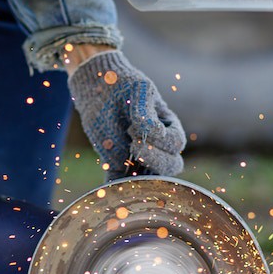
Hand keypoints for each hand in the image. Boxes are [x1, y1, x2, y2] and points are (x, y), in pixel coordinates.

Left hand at [68, 50, 185, 179]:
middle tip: (133, 146)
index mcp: (168, 127)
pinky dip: (117, 188)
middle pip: (170, 166)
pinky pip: (121, 182)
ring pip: (150, 179)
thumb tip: (149, 132)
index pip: (175, 144)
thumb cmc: (123, 84)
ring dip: (139, 176)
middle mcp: (158, 146)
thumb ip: (145, 111)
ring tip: (122, 159)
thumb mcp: (138, 90)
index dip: (160, 140)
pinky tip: (110, 189)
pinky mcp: (117, 164)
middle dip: (154, 160)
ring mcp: (138, 157)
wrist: (97, 87)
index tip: (135, 127)